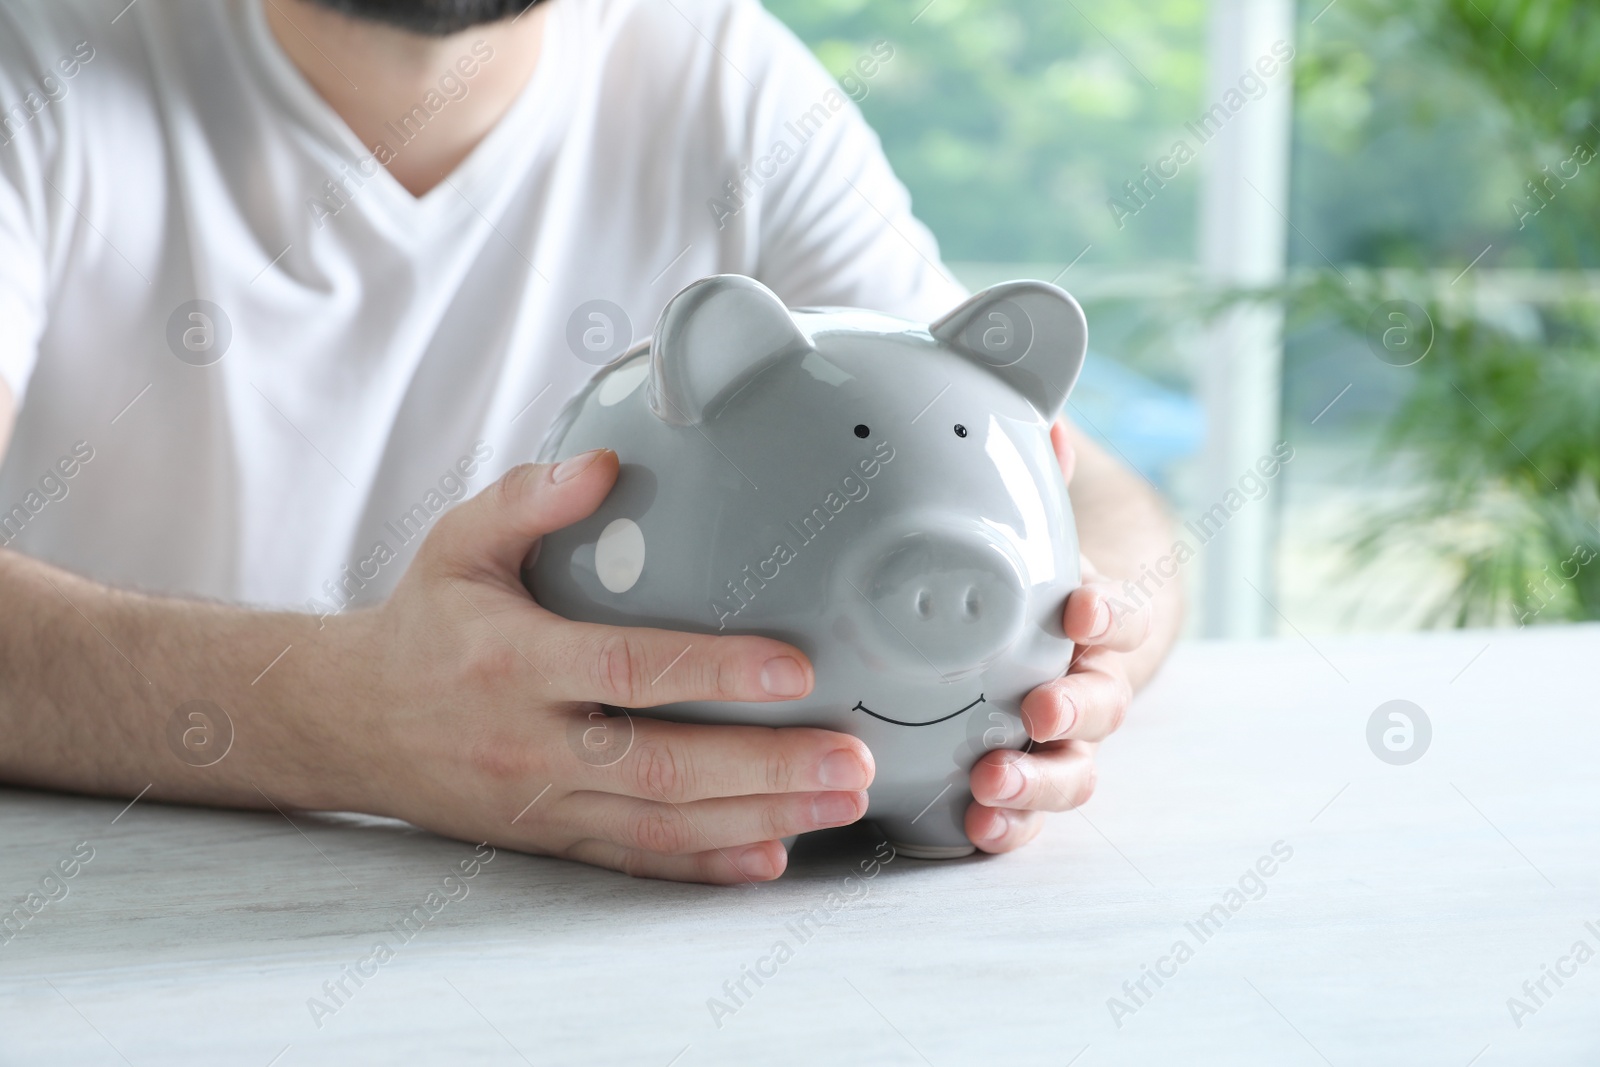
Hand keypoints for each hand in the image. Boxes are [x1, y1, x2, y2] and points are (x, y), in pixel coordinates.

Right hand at [329, 450, 874, 883]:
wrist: (349, 724)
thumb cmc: (424, 623)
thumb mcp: (457, 544)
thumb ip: (528, 498)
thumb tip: (609, 467)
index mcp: (511, 662)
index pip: (627, 671)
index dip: (715, 674)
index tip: (799, 670)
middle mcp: (529, 744)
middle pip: (661, 769)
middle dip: (766, 770)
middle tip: (852, 762)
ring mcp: (540, 803)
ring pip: (660, 825)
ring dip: (759, 818)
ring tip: (840, 804)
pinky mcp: (548, 839)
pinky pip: (633, 862)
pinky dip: (703, 866)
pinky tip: (769, 855)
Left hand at [963, 423, 1153, 851]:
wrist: (1067, 620)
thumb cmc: (1050, 562)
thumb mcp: (1052, 512)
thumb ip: (1049, 474)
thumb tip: (1043, 424)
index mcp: (1106, 616)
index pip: (1125, 611)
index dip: (1112, 611)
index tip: (1083, 605)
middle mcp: (1094, 681)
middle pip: (1103, 704)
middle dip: (1074, 710)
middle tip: (1037, 710)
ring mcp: (1064, 738)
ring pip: (1074, 772)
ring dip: (1039, 783)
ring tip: (991, 786)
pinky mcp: (1027, 774)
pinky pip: (1029, 814)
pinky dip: (1011, 827)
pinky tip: (975, 831)